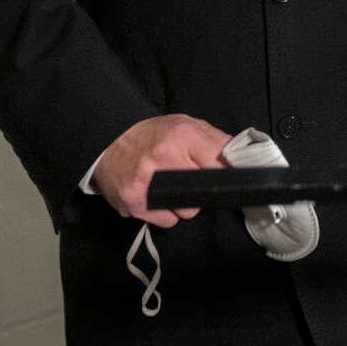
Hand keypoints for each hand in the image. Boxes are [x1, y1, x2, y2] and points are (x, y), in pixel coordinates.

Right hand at [93, 114, 233, 226]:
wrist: (107, 145)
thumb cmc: (152, 135)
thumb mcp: (185, 124)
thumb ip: (214, 139)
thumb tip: (239, 157)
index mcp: (182, 135)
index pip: (221, 164)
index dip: (224, 172)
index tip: (223, 175)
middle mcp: (164, 157)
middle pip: (206, 190)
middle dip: (204, 188)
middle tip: (191, 179)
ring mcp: (147, 182)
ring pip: (188, 210)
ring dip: (186, 204)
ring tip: (172, 187)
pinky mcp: (134, 203)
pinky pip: (168, 221)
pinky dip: (167, 214)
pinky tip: (158, 198)